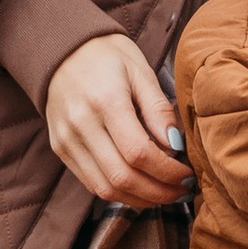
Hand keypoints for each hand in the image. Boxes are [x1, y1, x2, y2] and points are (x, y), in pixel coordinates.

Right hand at [44, 32, 186, 207]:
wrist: (61, 49)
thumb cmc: (107, 56)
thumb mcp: (140, 72)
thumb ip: (158, 110)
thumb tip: (176, 146)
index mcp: (105, 102)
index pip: (139, 153)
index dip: (167, 172)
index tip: (187, 175)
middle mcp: (81, 125)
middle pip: (122, 177)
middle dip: (158, 192)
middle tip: (181, 191)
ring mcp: (67, 140)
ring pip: (105, 188)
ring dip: (140, 199)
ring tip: (164, 194)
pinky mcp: (60, 149)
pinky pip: (91, 183)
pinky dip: (119, 192)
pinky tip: (140, 187)